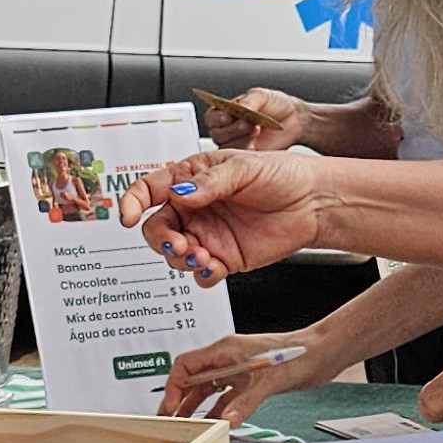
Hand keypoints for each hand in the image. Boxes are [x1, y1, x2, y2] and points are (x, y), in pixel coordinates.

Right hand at [119, 148, 326, 283]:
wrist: (315, 203)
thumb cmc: (283, 175)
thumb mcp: (244, 168)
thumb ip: (209, 183)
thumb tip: (180, 195)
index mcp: (192, 179)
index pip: (150, 190)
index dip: (133, 202)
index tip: (128, 216)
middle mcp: (195, 209)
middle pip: (157, 228)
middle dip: (161, 239)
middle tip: (178, 244)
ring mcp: (208, 235)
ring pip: (174, 254)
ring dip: (180, 259)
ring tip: (202, 256)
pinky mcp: (225, 258)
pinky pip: (200, 273)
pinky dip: (201, 274)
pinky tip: (214, 268)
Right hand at [161, 329, 327, 418]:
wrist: (321, 354)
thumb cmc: (298, 354)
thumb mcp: (269, 379)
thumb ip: (245, 401)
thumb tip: (227, 419)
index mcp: (225, 350)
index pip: (186, 365)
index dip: (174, 385)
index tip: (170, 406)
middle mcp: (227, 360)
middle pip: (192, 380)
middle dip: (178, 400)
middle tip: (167, 420)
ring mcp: (237, 372)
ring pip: (207, 391)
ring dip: (195, 408)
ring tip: (184, 426)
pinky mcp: (249, 383)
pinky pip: (225, 399)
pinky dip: (217, 411)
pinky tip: (213, 424)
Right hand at [203, 87, 312, 152]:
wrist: (294, 120)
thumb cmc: (276, 105)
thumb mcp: (262, 95)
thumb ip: (249, 100)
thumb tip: (240, 106)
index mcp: (226, 111)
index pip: (211, 116)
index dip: (217, 118)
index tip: (228, 116)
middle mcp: (228, 128)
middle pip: (216, 133)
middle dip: (232, 128)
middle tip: (248, 123)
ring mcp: (236, 143)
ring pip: (225, 146)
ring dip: (240, 139)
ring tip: (256, 131)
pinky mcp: (246, 155)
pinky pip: (238, 158)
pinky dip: (246, 150)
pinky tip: (256, 144)